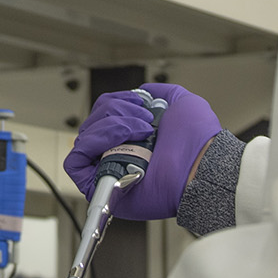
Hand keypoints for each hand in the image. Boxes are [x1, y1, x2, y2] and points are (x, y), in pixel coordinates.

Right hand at [63, 82, 223, 220]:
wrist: (202, 163)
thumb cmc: (198, 140)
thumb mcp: (181, 102)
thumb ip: (158, 93)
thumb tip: (140, 92)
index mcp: (133, 136)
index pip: (104, 113)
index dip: (117, 102)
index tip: (140, 103)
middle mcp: (119, 152)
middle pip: (92, 122)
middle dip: (117, 112)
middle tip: (145, 122)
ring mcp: (108, 169)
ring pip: (85, 136)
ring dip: (112, 126)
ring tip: (142, 133)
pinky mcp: (100, 186)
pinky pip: (75, 160)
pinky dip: (92, 143)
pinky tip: (119, 141)